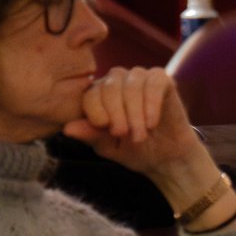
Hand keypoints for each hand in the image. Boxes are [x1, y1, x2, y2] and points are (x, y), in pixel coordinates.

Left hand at [62, 67, 235, 229]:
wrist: (167, 158)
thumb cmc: (135, 151)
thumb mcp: (108, 147)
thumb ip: (91, 135)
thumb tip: (68, 129)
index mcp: (98, 94)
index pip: (90, 94)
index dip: (98, 113)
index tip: (110, 132)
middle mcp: (117, 81)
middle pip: (109, 87)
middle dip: (117, 113)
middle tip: (125, 135)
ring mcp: (139, 77)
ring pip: (130, 85)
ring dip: (135, 112)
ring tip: (141, 135)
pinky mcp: (161, 79)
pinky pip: (153, 83)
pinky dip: (151, 103)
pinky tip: (153, 122)